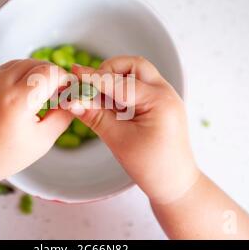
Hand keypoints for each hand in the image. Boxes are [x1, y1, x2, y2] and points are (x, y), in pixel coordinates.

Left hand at [0, 59, 72, 183]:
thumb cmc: (6, 155)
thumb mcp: (43, 139)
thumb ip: (63, 116)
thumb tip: (75, 98)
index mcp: (17, 101)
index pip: (50, 73)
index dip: (64, 78)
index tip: (70, 90)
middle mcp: (0, 85)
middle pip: (38, 63)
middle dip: (53, 74)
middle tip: (60, 92)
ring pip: (23, 62)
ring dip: (38, 72)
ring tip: (44, 93)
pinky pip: (9, 67)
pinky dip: (23, 74)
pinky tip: (28, 92)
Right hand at [70, 56, 199, 203]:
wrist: (176, 183)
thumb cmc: (152, 166)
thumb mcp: (119, 141)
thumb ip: (96, 117)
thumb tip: (72, 101)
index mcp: (159, 101)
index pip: (119, 82)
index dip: (94, 78)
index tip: (74, 74)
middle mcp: (166, 93)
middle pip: (134, 66)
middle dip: (109, 71)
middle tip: (90, 85)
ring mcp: (165, 97)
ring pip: (137, 74)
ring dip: (115, 79)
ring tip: (98, 98)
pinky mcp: (160, 104)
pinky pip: (139, 86)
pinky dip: (122, 90)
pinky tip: (109, 105)